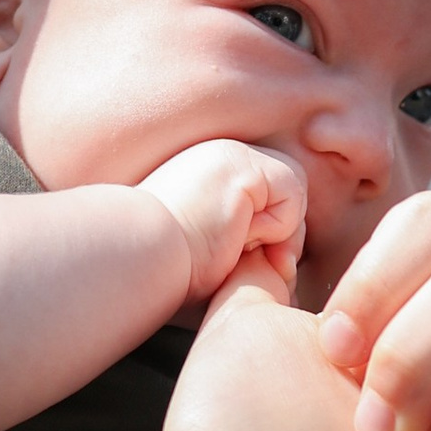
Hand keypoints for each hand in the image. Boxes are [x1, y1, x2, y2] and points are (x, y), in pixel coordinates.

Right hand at [142, 138, 307, 304]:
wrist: (137, 257)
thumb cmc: (164, 272)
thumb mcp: (214, 257)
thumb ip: (248, 249)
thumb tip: (288, 266)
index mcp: (209, 176)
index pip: (267, 198)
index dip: (269, 233)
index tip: (241, 258)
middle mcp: (222, 159)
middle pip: (286, 195)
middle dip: (281, 237)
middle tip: (244, 258)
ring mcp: (233, 157)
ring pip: (293, 193)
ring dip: (275, 234)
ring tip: (231, 246)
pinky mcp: (244, 168)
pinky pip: (293, 195)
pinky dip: (276, 227)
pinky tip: (236, 236)